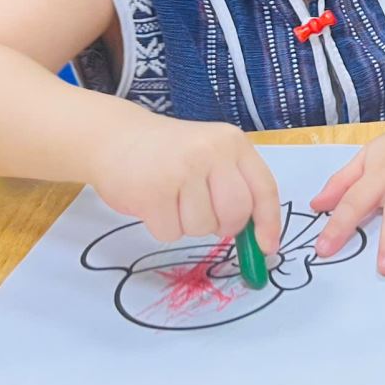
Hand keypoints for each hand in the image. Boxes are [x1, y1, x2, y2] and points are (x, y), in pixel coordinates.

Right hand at [88, 115, 281, 251]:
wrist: (114, 137)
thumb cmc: (169, 153)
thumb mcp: (211, 155)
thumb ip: (237, 186)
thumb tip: (259, 239)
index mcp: (233, 143)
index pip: (264, 189)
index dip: (269, 223)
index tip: (267, 248)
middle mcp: (211, 152)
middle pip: (236, 214)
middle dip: (223, 226)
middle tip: (203, 214)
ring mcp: (181, 170)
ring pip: (202, 227)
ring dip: (187, 225)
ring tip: (172, 199)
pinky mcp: (152, 192)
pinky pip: (171, 233)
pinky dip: (163, 227)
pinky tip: (154, 203)